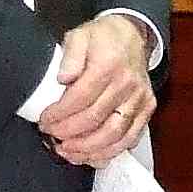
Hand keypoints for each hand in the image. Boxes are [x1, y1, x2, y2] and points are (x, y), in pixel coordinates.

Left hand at [37, 13, 154, 167]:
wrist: (133, 35)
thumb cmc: (102, 38)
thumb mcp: (80, 35)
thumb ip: (70, 56)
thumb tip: (63, 78)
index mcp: (109, 65)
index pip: (80, 98)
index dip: (59, 115)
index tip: (45, 121)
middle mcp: (127, 84)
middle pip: (95, 120)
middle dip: (68, 133)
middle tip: (51, 136)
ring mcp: (140, 99)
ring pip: (114, 135)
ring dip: (87, 149)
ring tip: (66, 151)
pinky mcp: (147, 109)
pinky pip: (130, 138)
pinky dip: (109, 152)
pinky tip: (90, 156)